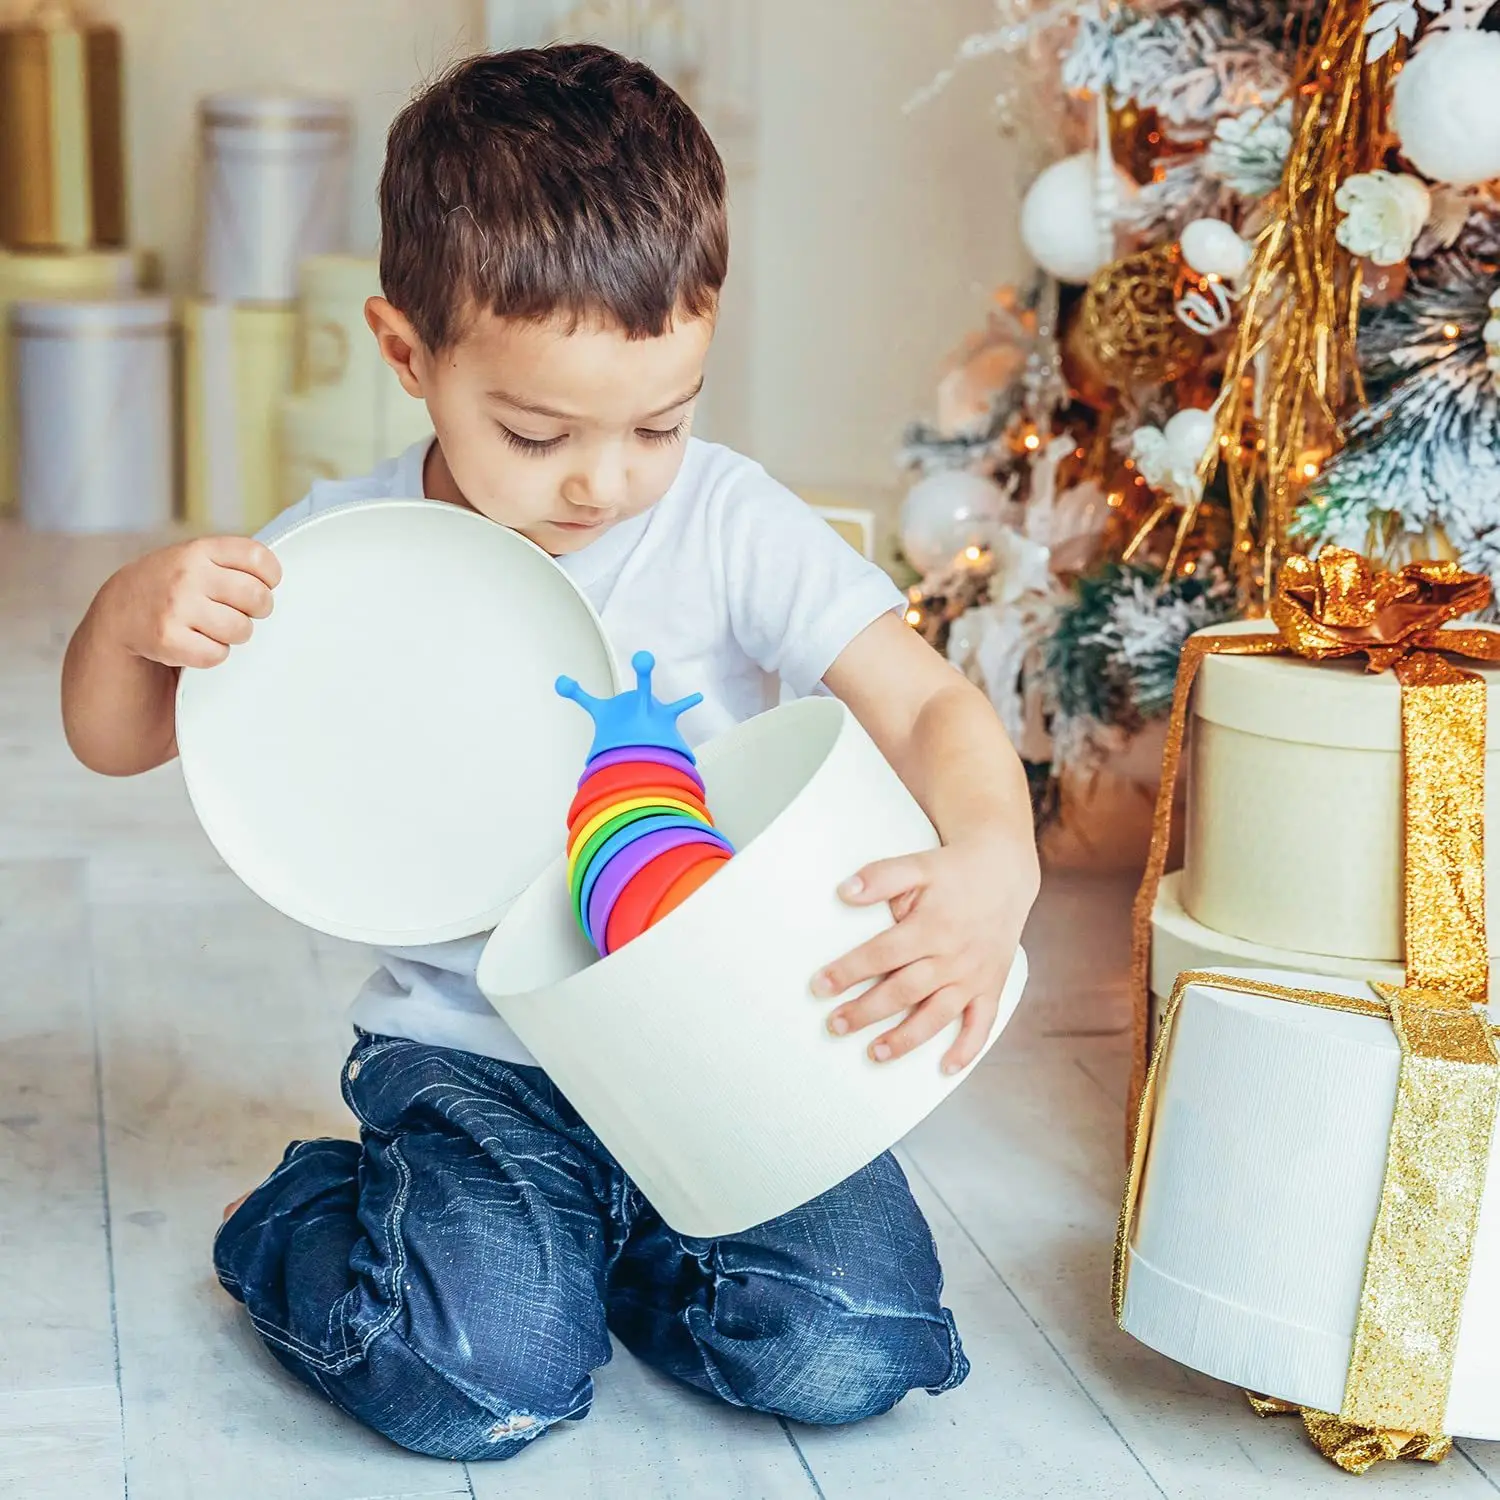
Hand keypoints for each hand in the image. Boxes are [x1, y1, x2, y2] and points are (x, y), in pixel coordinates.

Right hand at [104, 536, 280, 669]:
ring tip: (215, 627)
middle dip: (257, 610)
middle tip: (241, 611)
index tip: (264, 584)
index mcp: (200, 549)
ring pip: (241, 630)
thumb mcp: (195, 558)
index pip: (258, 557)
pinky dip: (212, 654)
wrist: (120, 611)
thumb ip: (231, 561)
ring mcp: (176, 606)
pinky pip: (217, 655)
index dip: (270, 576)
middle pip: (258, 598)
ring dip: (234, 634)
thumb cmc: (172, 585)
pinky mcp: (168, 638)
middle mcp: (188, 573)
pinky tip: (196, 642)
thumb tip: (279, 579)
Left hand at [810, 831, 1038, 1074]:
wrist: (1005, 872)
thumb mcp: (917, 865)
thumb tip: (844, 891)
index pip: (882, 954)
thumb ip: (881, 877)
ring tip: (874, 1053)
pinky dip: (966, 1048)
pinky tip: (944, 1068)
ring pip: (937, 1015)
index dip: (848, 971)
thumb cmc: (953, 871)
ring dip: (906, 1038)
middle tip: (834, 1026)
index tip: (819, 986)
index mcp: (932, 927)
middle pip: (904, 991)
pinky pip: (981, 1024)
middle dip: (866, 1011)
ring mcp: (974, 976)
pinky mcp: (991, 986)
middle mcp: (953, 956)